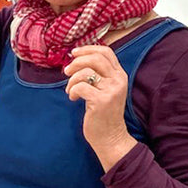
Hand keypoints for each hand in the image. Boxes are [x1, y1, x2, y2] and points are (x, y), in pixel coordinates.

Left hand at [64, 45, 136, 171]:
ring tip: (70, 90)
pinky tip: (73, 98)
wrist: (111, 138)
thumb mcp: (106, 89)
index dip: (88, 49)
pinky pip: (80, 87)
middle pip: (95, 58)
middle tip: (67, 71)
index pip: (106, 51)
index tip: (74, 53)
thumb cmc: (103, 113)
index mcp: (120, 75)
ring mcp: (111, 90)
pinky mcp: (102, 101)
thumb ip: (99, 74)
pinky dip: (72, 91)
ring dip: (72, 79)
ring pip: (86, 72)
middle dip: (77, 62)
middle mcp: (118, 80)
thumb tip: (78, 58)